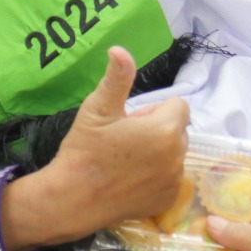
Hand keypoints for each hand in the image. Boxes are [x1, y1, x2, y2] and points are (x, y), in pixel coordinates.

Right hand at [0, 47, 189, 250]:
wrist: (73, 199)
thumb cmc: (85, 150)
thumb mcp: (97, 109)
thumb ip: (116, 78)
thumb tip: (120, 49)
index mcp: (165, 129)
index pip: (178, 106)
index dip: (152, 110)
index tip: (129, 121)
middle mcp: (178, 155)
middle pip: (177, 130)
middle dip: (157, 130)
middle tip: (124, 140)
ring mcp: (174, 181)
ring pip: (173, 155)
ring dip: (157, 153)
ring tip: (125, 161)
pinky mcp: (167, 200)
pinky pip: (169, 179)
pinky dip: (155, 177)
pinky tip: (130, 180)